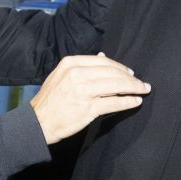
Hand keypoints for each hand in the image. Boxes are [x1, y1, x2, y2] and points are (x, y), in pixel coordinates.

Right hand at [30, 54, 149, 144]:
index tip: (130, 72)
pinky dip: (128, 102)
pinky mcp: (88, 108)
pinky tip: (135, 102)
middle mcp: (77, 74)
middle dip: (130, 78)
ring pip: (116, 86)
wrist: (37, 122)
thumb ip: (81, 66)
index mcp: (71, 64)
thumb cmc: (50, 100)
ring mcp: (83, 91)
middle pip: (112, 72)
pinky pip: (114, 103)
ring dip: (133, 88)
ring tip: (143, 90)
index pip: (103, 62)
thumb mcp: (61, 76)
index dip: (120, 67)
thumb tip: (103, 57)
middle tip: (141, 83)